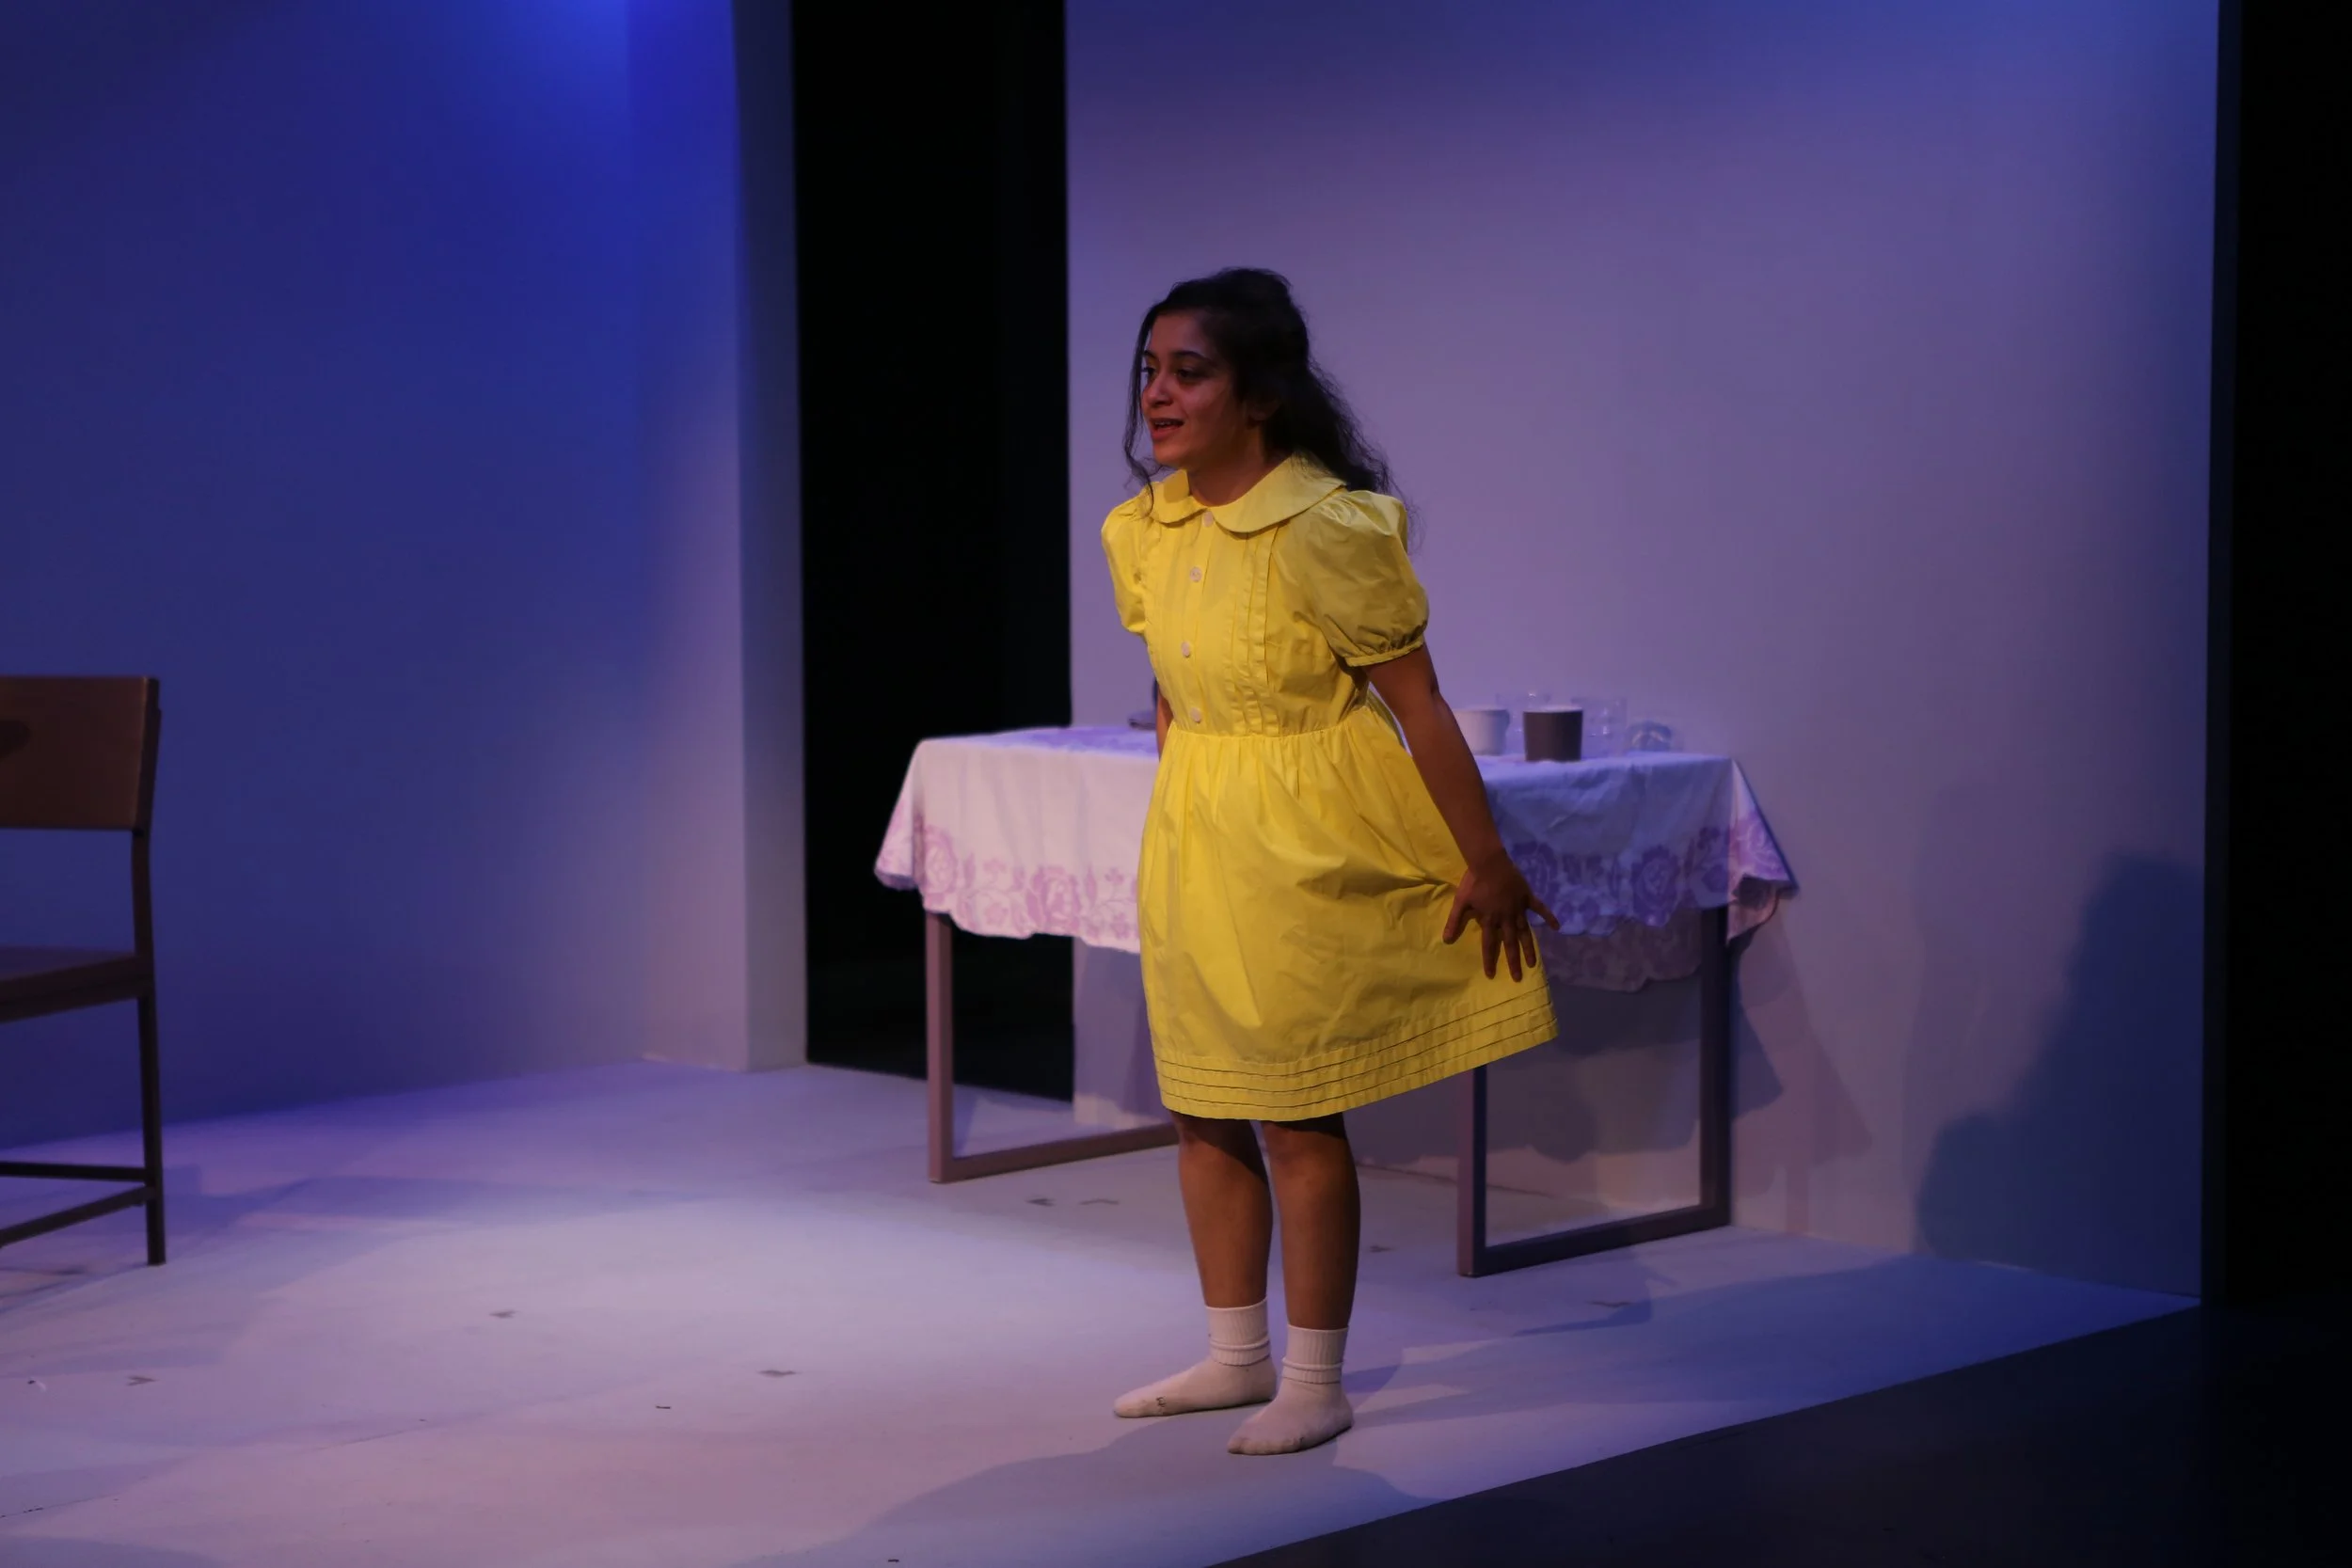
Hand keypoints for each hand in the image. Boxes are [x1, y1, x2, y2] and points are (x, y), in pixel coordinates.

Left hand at [1443, 851, 1560, 981]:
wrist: (1489, 862)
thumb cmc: (1474, 881)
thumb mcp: (1461, 902)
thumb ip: (1454, 921)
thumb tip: (1446, 940)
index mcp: (1490, 920)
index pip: (1489, 944)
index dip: (1489, 960)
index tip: (1491, 975)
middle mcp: (1506, 918)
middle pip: (1509, 943)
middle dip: (1513, 961)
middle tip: (1518, 977)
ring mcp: (1518, 908)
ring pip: (1525, 932)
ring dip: (1529, 948)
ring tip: (1533, 963)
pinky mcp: (1527, 897)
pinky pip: (1540, 909)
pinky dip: (1548, 917)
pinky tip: (1557, 927)